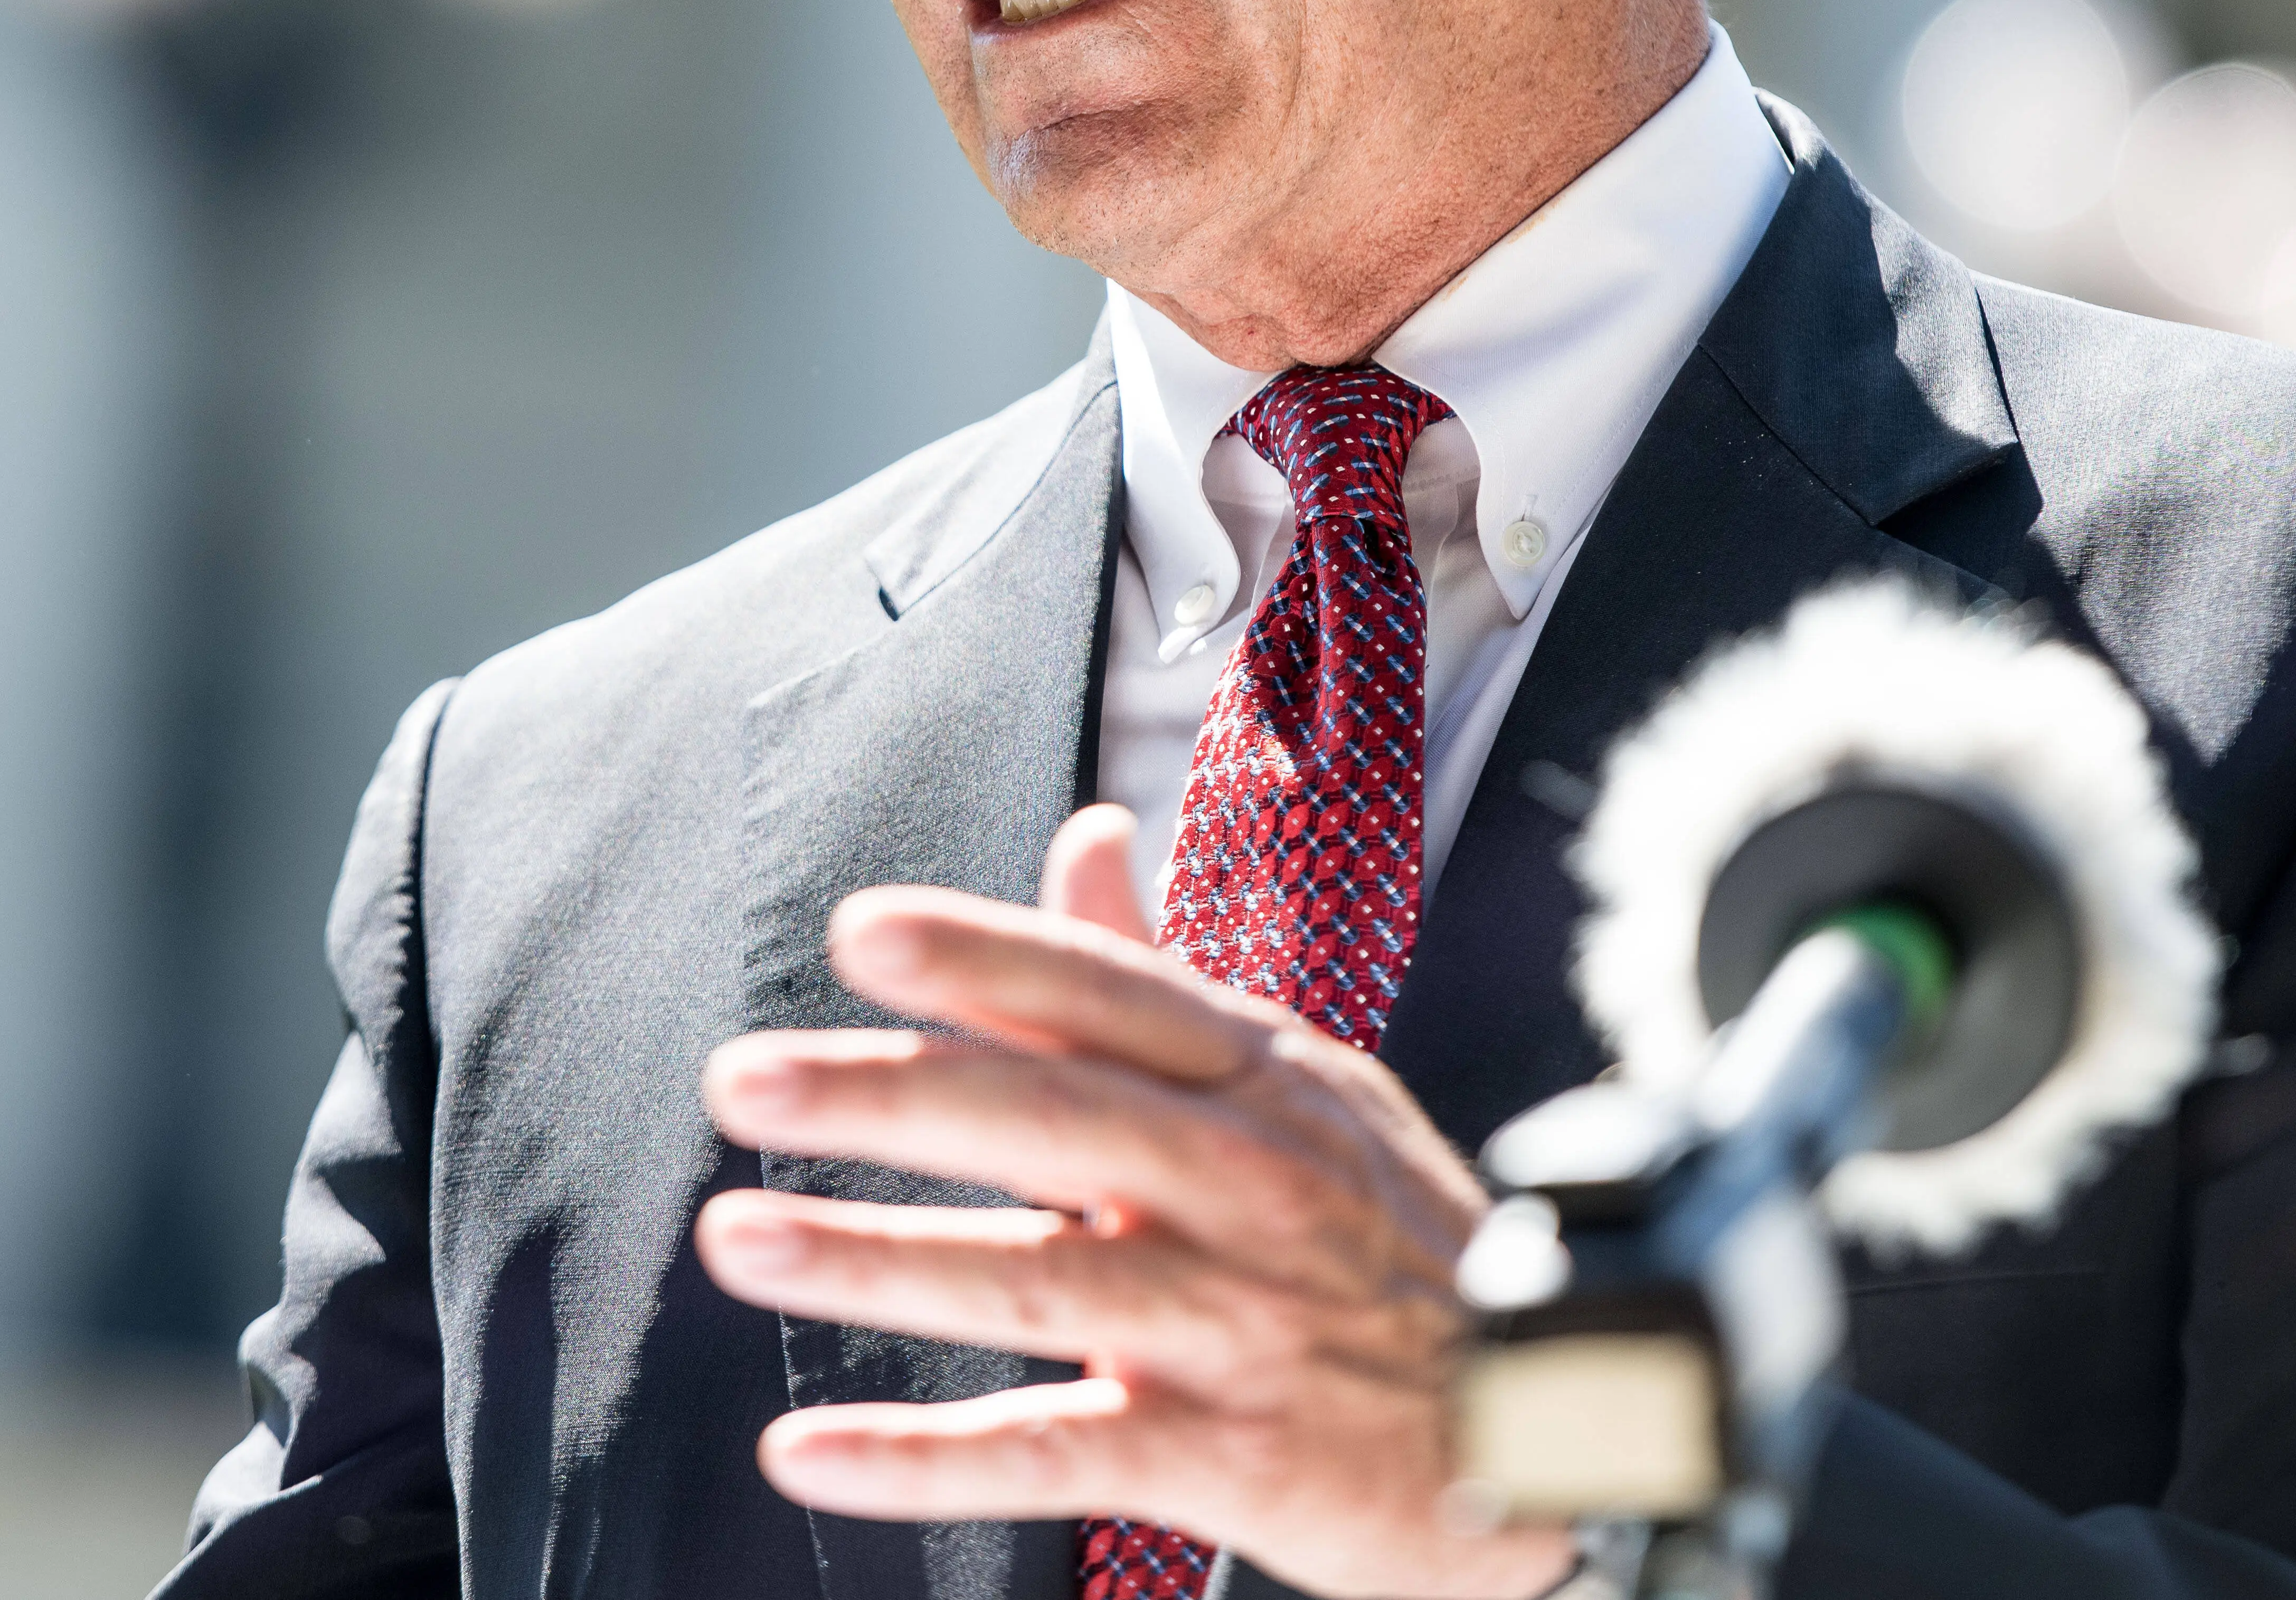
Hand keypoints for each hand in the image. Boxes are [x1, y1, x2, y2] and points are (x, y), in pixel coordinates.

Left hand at [693, 805, 1569, 1599]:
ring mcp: (1238, 1321)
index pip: (1108, 997)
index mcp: (1262, 1080)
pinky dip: (925, 1458)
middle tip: (742, 1082)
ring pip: (1033, 1281)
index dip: (988, 957)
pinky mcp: (1231, 1457)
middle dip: (886, 1096)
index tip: (861, 929)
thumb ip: (1161, 976)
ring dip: (874, 1260)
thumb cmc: (1393, 1243)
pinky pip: (1054, 1452)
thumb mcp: (1303, 1088)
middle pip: (1048, 1122)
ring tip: (737, 1238)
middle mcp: (1248, 1184)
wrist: (1559, 1426)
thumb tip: (1085, 836)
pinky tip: (808, 1451)